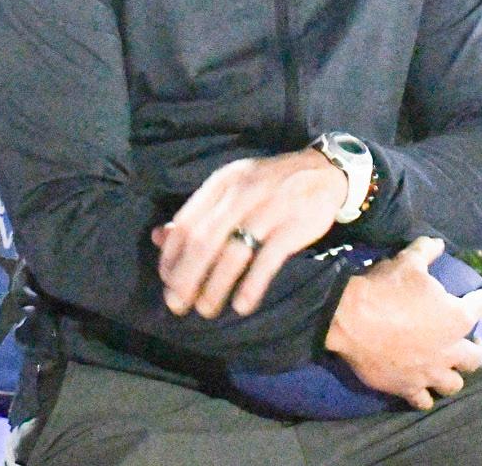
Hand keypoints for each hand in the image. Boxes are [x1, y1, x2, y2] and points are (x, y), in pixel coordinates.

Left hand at [152, 148, 345, 318]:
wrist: (323, 172)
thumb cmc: (269, 186)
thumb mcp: (232, 188)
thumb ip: (199, 213)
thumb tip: (159, 237)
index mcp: (222, 183)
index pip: (186, 223)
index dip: (172, 256)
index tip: (166, 281)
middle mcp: (241, 194)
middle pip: (204, 241)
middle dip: (186, 277)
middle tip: (177, 304)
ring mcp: (268, 210)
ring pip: (233, 254)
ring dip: (215, 287)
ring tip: (206, 309)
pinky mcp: (292, 227)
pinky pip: (267, 261)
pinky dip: (251, 286)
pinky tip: (242, 305)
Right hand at [323, 236, 481, 410]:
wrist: (349, 318)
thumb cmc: (384, 288)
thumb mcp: (408, 261)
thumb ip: (427, 250)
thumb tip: (438, 242)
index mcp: (456, 317)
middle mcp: (449, 349)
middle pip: (475, 356)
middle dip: (476, 347)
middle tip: (469, 339)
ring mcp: (429, 373)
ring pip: (453, 384)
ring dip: (453, 374)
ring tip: (448, 366)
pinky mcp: (407, 387)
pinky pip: (424, 401)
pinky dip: (425, 396)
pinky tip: (423, 389)